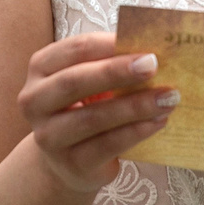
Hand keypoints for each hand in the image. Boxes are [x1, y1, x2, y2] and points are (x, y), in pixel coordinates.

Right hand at [17, 31, 177, 198]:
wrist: (67, 161)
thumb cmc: (84, 108)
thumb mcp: (89, 82)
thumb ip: (110, 65)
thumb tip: (151, 52)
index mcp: (41, 69)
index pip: (73, 50)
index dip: (107, 44)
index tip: (142, 41)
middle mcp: (35, 101)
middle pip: (75, 81)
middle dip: (117, 71)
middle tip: (154, 64)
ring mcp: (49, 136)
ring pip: (93, 117)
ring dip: (135, 105)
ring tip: (168, 97)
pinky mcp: (71, 163)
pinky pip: (108, 144)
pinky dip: (137, 131)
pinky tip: (159, 121)